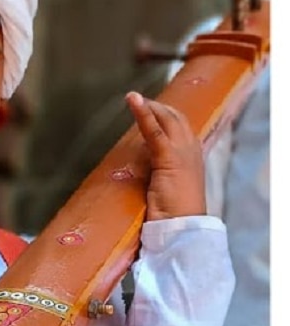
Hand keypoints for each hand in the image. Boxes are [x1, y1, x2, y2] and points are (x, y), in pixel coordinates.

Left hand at [126, 91, 205, 219]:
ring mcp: (182, 151)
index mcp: (194, 157)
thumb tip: (145, 167)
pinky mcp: (168, 156)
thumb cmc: (174, 214)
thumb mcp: (169, 188)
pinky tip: (132, 100)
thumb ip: (161, 173)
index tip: (153, 110)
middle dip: (158, 108)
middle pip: (176, 118)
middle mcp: (191, 150)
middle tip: (139, 102)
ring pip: (166, 119)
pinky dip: (142, 112)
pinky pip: (153, 129)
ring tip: (133, 98)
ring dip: (149, 107)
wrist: (181, 227)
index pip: (182, 128)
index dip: (168, 117)